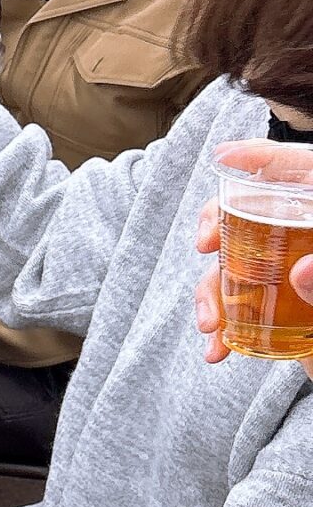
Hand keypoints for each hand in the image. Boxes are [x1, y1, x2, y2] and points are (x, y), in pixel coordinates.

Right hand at [196, 140, 312, 372]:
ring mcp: (291, 275)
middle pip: (255, 210)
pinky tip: (218, 349)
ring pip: (236, 263)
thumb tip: (301, 271)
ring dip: (210, 292)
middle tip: (203, 244)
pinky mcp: (279, 308)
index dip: (263, 158)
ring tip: (208, 323)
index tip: (224, 158)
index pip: (301, 171)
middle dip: (216, 222)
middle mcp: (305, 242)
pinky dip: (222, 327)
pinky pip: (239, 307)